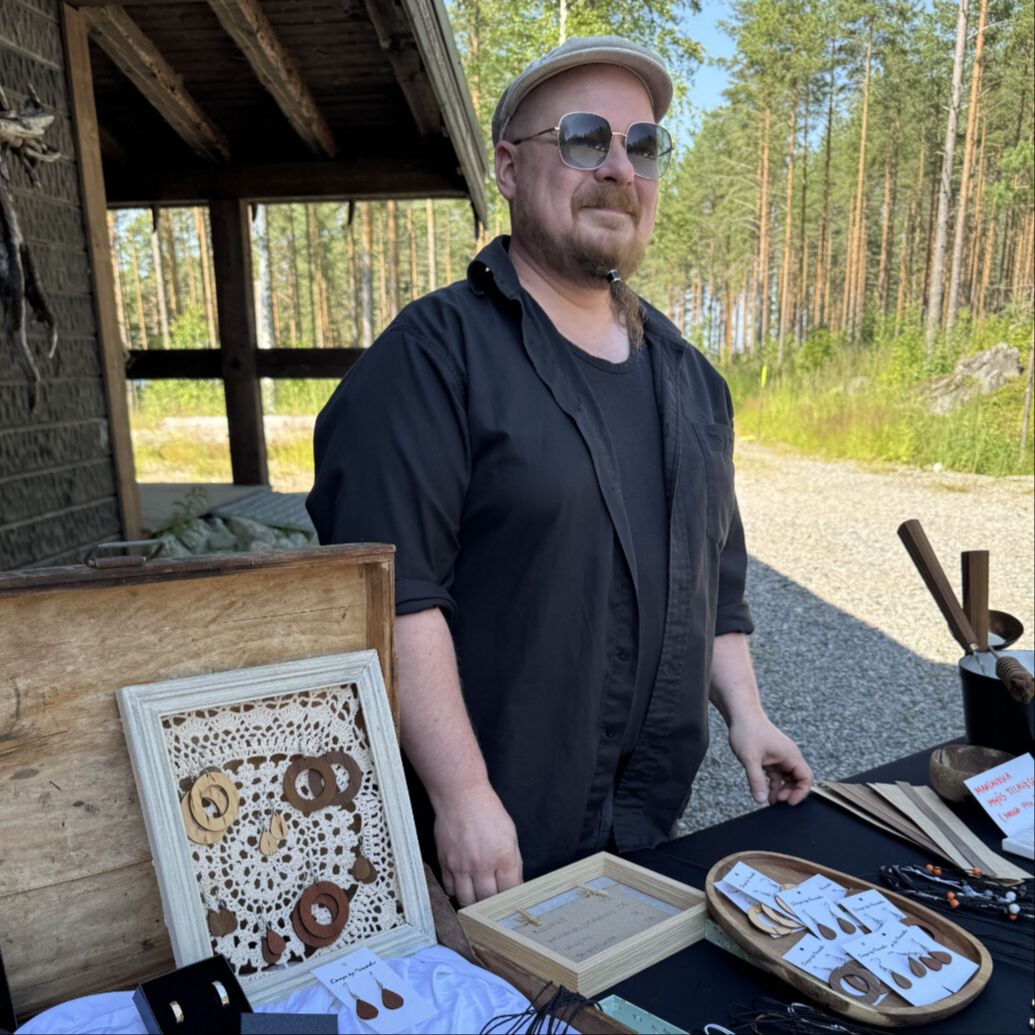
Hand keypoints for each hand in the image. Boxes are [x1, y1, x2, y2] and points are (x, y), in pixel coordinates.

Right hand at [433, 782, 522, 905]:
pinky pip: (450, 889)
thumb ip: (512, 862)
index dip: (510, 899)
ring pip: (466, 900)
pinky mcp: (445, 863)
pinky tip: (462, 886)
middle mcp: (482, 865)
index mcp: (503, 857)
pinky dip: (456, 891)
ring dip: (473, 903)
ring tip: (477, 899)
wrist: (461, 797)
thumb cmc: (487, 812)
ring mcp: (461, 866)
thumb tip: (514, 885)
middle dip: (491, 905)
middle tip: (493, 904)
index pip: (509, 892)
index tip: (509, 902)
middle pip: (487, 901)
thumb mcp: (510, 834)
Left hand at [728, 715, 812, 806]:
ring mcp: (780, 757)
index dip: (800, 792)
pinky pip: (777, 775)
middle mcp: (788, 756)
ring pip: (787, 779)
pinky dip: (773, 785)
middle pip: (798, 780)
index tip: (789, 802)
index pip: (806, 778)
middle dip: (790, 793)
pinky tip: (765, 794)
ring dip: (781, 791)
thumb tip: (760, 800)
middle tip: (777, 802)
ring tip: (770, 801)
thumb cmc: (747, 731)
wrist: (740, 714)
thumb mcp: (750, 758)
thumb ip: (756, 780)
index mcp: (790, 755)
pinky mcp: (771, 758)